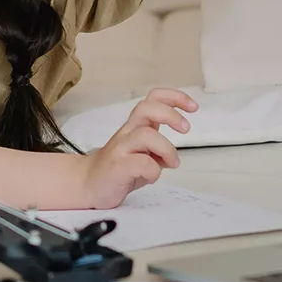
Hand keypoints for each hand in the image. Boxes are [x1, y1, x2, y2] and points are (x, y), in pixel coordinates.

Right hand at [79, 88, 198, 208]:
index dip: (174, 97)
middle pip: (147, 108)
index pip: (153, 99)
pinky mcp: (117, 166)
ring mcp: (120, 148)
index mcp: (136, 126)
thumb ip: (158, 150)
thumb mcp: (142, 154)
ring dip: (167, 149)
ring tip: (172, 163)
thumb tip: (172, 158)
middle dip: (171, 115)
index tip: (193, 107)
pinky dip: (154, 171)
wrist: (88, 184)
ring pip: (146, 135)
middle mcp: (127, 132)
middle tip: (186, 129)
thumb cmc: (118, 169)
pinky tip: (152, 176)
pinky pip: (141, 163)